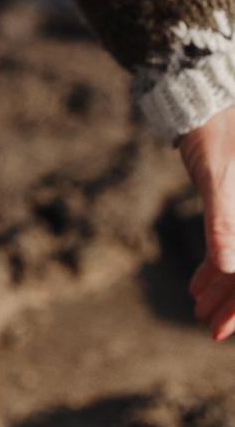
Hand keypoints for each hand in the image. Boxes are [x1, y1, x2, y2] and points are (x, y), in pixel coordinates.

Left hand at [178, 107, 234, 341]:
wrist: (203, 94)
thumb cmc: (216, 128)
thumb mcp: (218, 176)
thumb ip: (225, 220)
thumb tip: (228, 267)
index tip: (219, 332)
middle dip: (234, 303)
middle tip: (204, 327)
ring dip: (224, 288)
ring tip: (197, 309)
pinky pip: (233, 242)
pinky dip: (217, 265)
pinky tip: (196, 284)